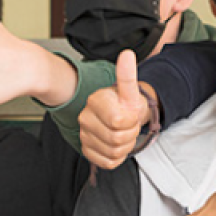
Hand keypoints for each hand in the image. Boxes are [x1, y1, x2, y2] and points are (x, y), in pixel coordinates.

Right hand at [81, 50, 152, 168]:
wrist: (122, 115)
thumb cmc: (126, 104)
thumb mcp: (130, 91)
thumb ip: (127, 75)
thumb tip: (127, 54)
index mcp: (95, 101)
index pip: (118, 122)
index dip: (131, 121)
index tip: (130, 114)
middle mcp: (85, 118)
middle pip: (117, 139)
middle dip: (130, 134)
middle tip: (129, 125)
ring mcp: (84, 135)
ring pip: (113, 152)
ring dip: (126, 146)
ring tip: (123, 133)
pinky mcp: (87, 151)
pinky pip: (108, 162)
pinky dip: (118, 156)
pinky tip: (117, 144)